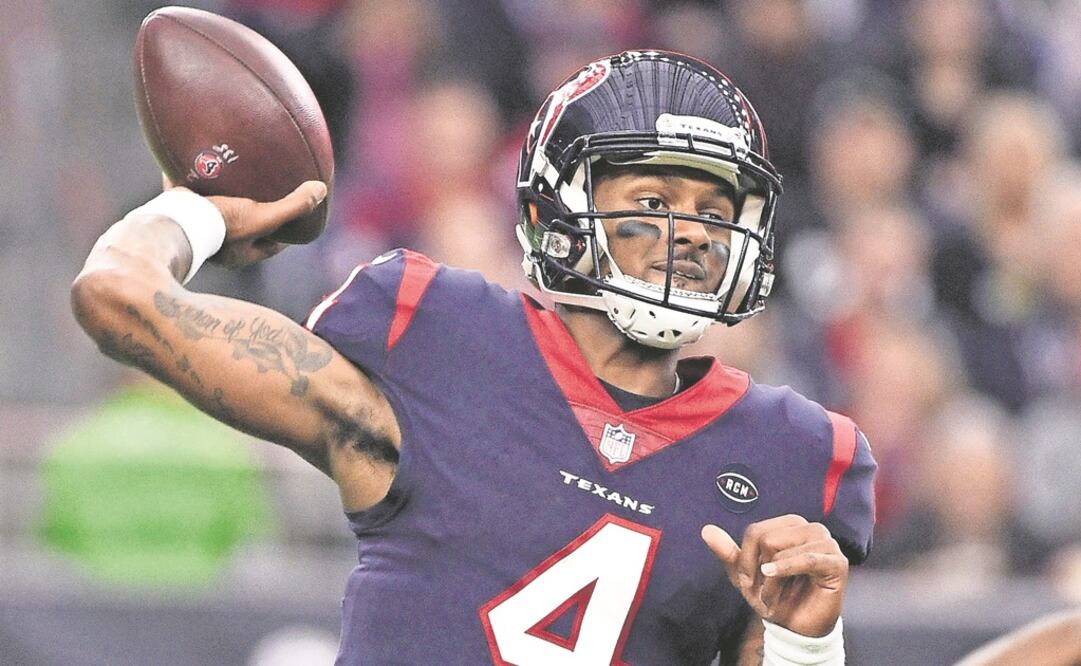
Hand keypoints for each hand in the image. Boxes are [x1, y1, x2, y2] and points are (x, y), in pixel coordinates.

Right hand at [162, 174, 326, 269]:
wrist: (167, 221)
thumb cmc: (218, 226)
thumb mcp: (262, 217)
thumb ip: (293, 207)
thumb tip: (321, 190)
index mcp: (239, 254)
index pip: (272, 244)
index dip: (287, 232)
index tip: (299, 215)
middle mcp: (218, 245)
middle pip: (245, 225)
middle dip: (258, 210)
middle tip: (271, 191)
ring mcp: (197, 227)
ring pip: (219, 207)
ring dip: (229, 192)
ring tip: (241, 171)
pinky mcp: (179, 209)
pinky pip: (195, 190)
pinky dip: (201, 175)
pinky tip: (207, 153)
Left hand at [701, 515, 847, 636]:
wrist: (795, 626)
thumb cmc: (774, 594)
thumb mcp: (745, 574)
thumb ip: (728, 552)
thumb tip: (706, 529)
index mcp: (791, 525)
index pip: (756, 531)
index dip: (746, 559)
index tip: (749, 580)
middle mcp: (811, 528)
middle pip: (767, 538)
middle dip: (759, 569)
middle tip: (765, 589)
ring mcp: (827, 543)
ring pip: (782, 550)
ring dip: (772, 580)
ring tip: (776, 594)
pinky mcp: (837, 562)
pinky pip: (808, 559)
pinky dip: (787, 569)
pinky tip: (774, 576)